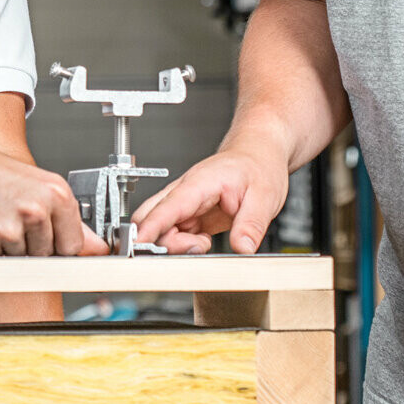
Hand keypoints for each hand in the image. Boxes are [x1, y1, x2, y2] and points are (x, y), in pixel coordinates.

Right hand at [0, 138, 106, 256]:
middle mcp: (35, 211)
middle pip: (47, 255)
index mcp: (55, 193)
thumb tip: (98, 247)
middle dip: (32, 245)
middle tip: (13, 218)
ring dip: (9, 249)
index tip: (50, 241)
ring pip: (21, 261)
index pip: (73, 245)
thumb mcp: (35, 184)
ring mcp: (10, 230)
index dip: (59, 245)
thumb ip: (68, 219)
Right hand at [133, 148, 288, 253]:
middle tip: (191, 250)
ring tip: (203, 244)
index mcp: (199, 183)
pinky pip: (173, 233)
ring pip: (160, 228)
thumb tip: (242, 248)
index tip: (138, 244)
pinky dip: (182, 245)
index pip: (167, 207)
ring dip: (175, 244)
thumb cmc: (258, 165)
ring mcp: (186, 204)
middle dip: (160, 241)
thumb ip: (251, 225)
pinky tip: (202, 243)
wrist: (258, 154)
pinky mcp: (191, 215)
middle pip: (151, 217)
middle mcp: (186, 192)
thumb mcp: (264, 196)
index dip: (150, 228)